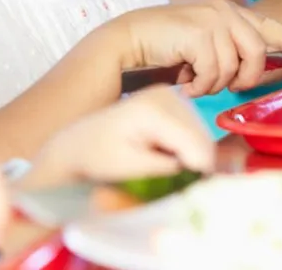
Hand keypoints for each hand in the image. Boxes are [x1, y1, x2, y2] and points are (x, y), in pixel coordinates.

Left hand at [26, 86, 213, 187]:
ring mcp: (170, 95)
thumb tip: (201, 168)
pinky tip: (163, 154)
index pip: (196, 143)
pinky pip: (193, 131)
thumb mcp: (130, 167)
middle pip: (202, 138)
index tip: (182, 187)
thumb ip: (167, 168)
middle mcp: (166, 94)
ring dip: (190, 157)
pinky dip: (185, 149)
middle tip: (169, 179)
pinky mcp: (171, 102)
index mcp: (155, 108)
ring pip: (201, 135)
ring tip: (160, 165)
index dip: (196, 171)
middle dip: (194, 163)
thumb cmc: (97, 158)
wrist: (78, 143)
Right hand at [111, 0, 281, 96]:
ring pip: (234, 68)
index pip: (268, 26)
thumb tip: (254, 71)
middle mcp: (224, 11)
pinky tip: (184, 83)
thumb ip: (229, 51)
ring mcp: (212, 20)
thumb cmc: (163, 49)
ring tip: (194, 81)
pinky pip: (215, 73)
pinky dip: (199, 86)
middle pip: (257, 53)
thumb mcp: (202, 47)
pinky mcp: (199, 33)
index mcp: (227, 11)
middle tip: (224, 87)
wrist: (127, 42)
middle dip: (245, 78)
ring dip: (214, 84)